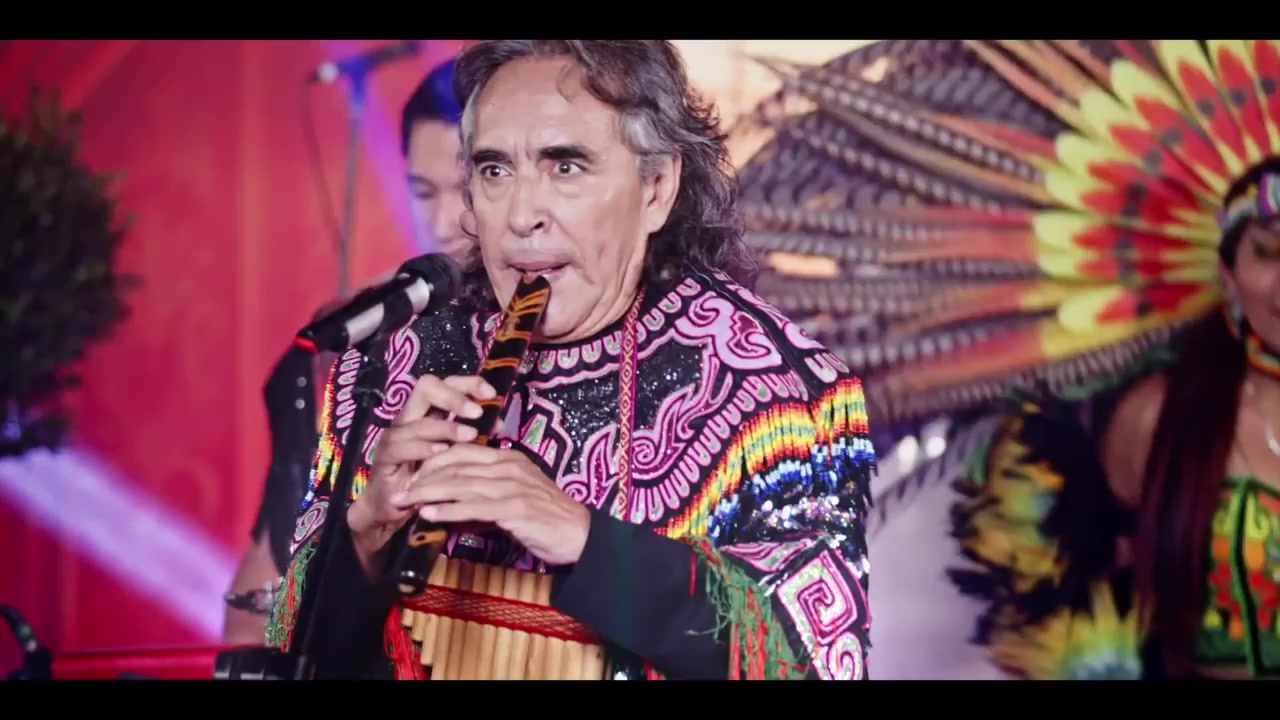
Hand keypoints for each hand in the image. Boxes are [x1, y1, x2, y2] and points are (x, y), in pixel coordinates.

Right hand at [347, 374, 495, 568]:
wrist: (392, 508)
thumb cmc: (425, 478)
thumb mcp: (452, 455)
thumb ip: (470, 436)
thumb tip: (500, 423)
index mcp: (427, 413)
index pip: (446, 383)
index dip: (468, 383)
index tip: (491, 394)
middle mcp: (409, 418)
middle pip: (426, 388)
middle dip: (454, 396)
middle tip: (478, 412)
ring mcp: (394, 437)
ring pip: (418, 421)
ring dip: (446, 427)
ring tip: (470, 435)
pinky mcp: (384, 458)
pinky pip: (401, 447)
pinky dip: (423, 448)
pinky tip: (442, 451)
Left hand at [391, 444, 591, 565]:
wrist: (579, 535)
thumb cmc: (546, 519)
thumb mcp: (513, 500)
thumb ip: (484, 497)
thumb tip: (450, 505)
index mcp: (509, 459)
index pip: (463, 450)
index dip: (434, 460)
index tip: (412, 474)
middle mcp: (509, 466)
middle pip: (457, 465)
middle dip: (424, 477)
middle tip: (399, 490)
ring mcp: (513, 485)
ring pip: (461, 483)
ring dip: (428, 493)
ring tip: (406, 501)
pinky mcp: (515, 507)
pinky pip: (474, 506)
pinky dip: (448, 510)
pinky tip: (429, 514)